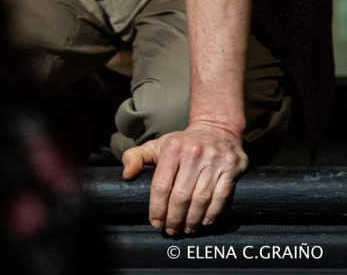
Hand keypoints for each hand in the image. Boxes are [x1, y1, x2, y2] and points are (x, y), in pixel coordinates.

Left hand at [121, 122, 247, 235]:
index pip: (162, 185)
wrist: (217, 127)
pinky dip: (212, 213)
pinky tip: (204, 221)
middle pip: (181, 196)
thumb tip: (126, 174)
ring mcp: (214, 160)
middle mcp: (194, 153)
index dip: (157, 208)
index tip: (155, 222)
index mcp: (174, 148)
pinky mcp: (231, 166)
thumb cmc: (183, 143)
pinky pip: (221, 196)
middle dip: (174, 218)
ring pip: (201, 199)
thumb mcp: (159, 145)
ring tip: (186, 228)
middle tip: (171, 230)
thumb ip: (137, 157)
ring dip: (192, 220)